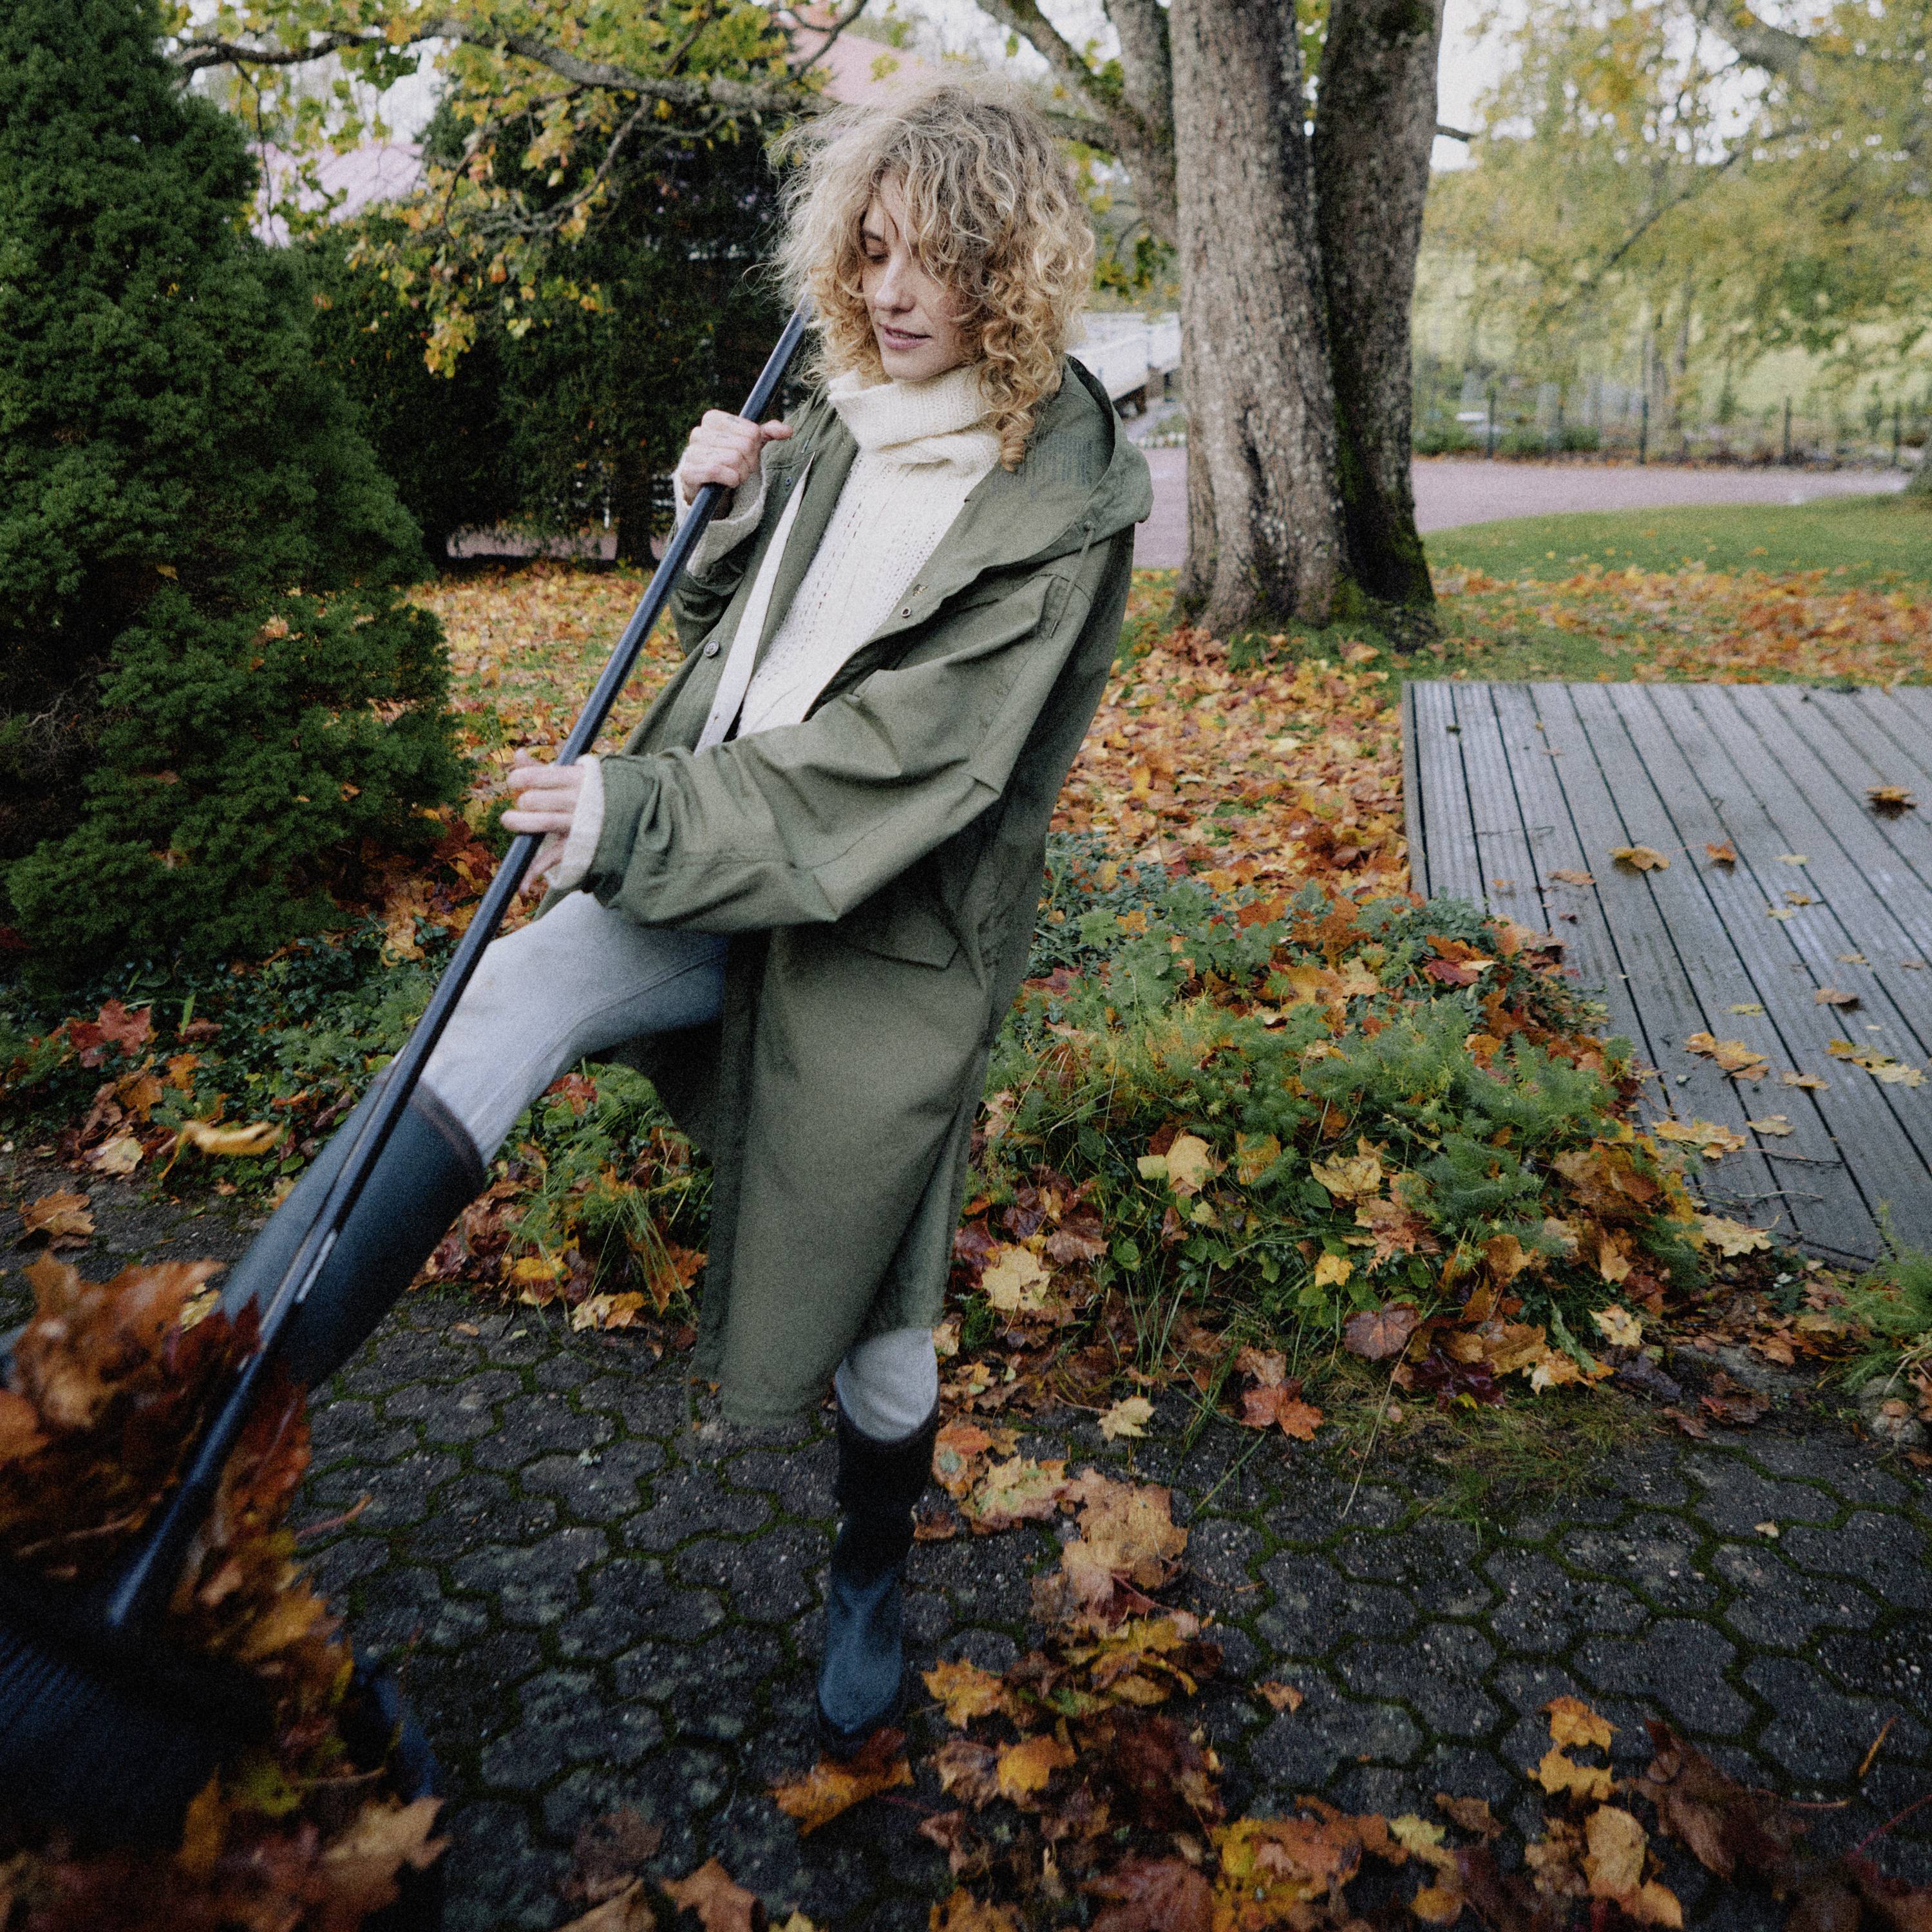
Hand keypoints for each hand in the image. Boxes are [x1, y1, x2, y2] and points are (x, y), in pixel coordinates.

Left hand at [503, 752, 583, 894]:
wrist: (636, 812)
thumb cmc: (596, 791)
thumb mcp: (575, 775)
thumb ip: (543, 768)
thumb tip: (518, 755)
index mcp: (575, 778)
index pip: (533, 776)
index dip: (517, 779)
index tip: (516, 782)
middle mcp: (576, 800)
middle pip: (532, 800)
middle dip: (523, 802)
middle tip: (526, 804)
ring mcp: (577, 825)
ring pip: (539, 823)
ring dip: (519, 823)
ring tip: (512, 821)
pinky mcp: (577, 846)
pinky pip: (551, 858)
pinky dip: (533, 873)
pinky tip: (523, 886)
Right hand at [675, 409, 791, 500]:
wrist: (708, 485)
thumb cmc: (730, 460)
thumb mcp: (750, 443)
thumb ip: (768, 433)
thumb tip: (788, 430)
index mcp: (713, 419)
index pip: (752, 431)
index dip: (755, 447)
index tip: (747, 453)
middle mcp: (699, 432)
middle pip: (744, 446)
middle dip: (748, 462)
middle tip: (741, 468)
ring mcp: (692, 452)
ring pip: (733, 459)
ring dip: (740, 473)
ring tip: (733, 475)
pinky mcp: (688, 471)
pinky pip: (717, 471)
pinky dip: (729, 479)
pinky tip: (727, 481)